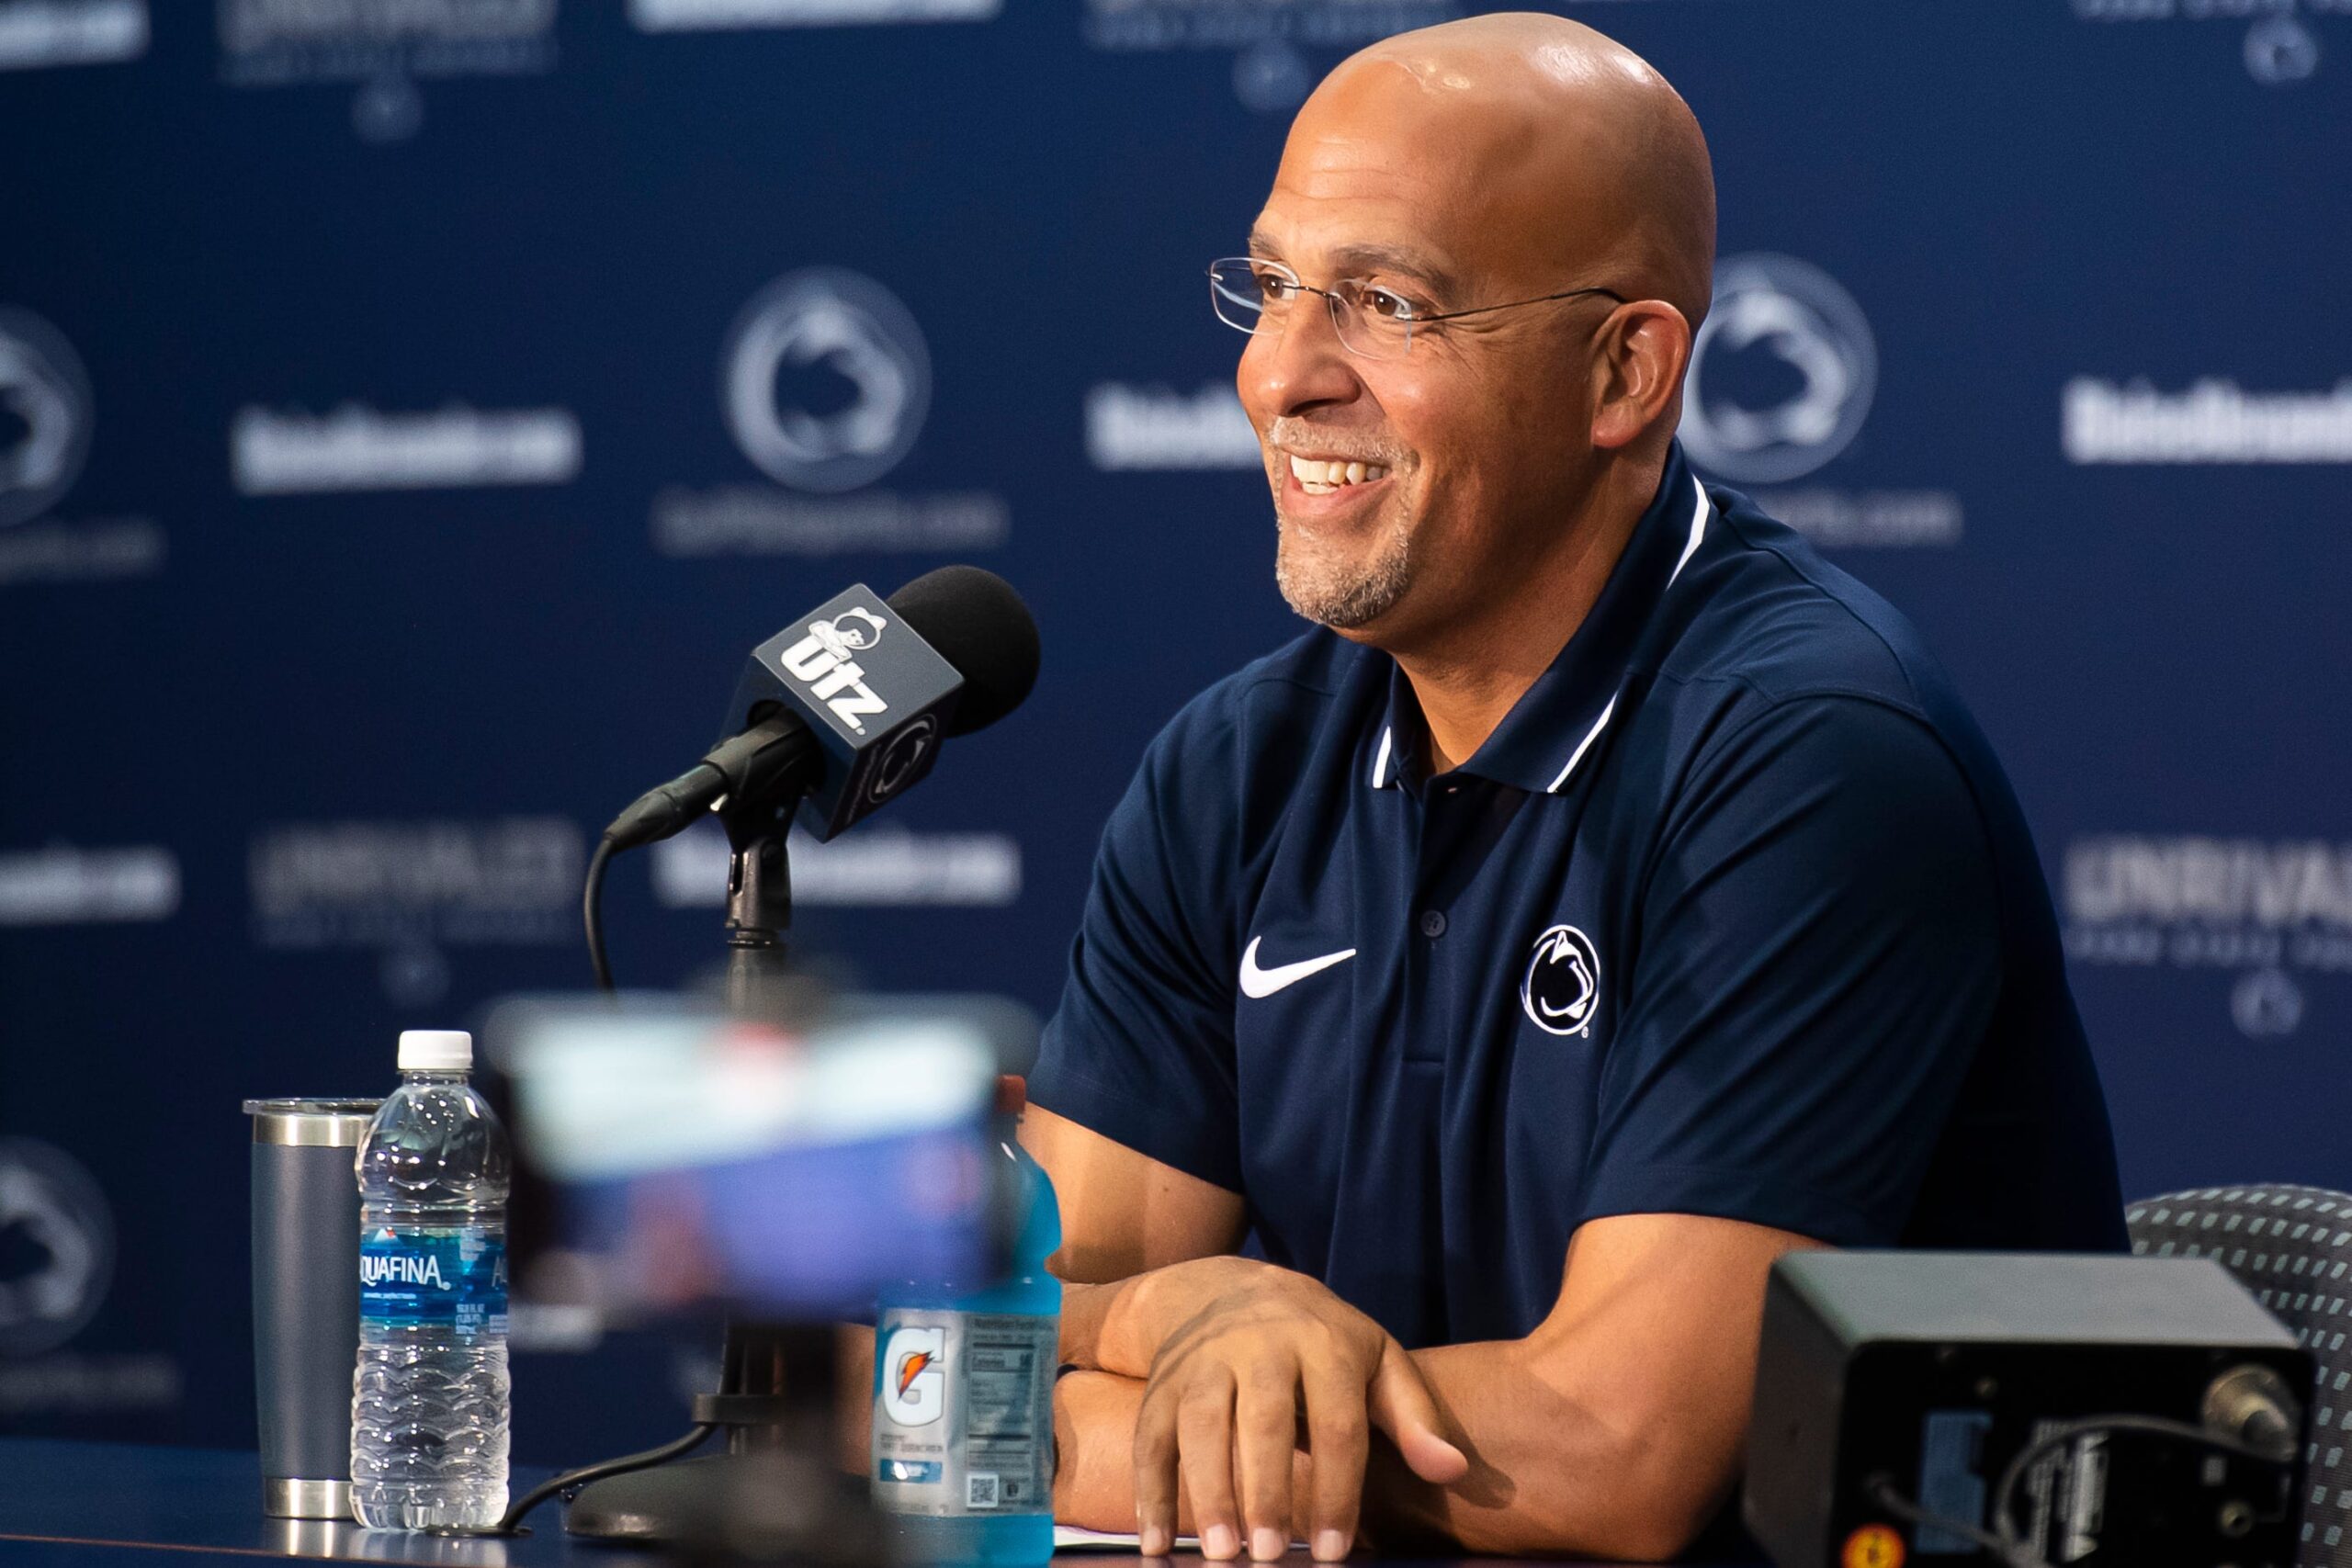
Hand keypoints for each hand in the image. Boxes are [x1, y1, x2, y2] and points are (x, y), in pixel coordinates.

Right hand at [1121, 1259, 1467, 1561]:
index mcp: (1323, 1343)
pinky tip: (1156, 1542)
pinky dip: (1151, 1490)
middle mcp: (1259, 1344)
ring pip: (1200, 1424)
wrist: (1233, 1288)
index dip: (1336, 1489)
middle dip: (1265, 1490)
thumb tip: (1454, 1470)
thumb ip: (1414, 1417)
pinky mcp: (1162, 1380)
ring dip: (1207, 1490)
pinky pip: (1151, 1435)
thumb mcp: (1377, 1360)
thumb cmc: (1321, 1340)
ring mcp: (1203, 1360)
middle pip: (1262, 1421)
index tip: (1332, 1551)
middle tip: (1269, 1556)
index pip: (1336, 1422)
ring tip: (1222, 1553)